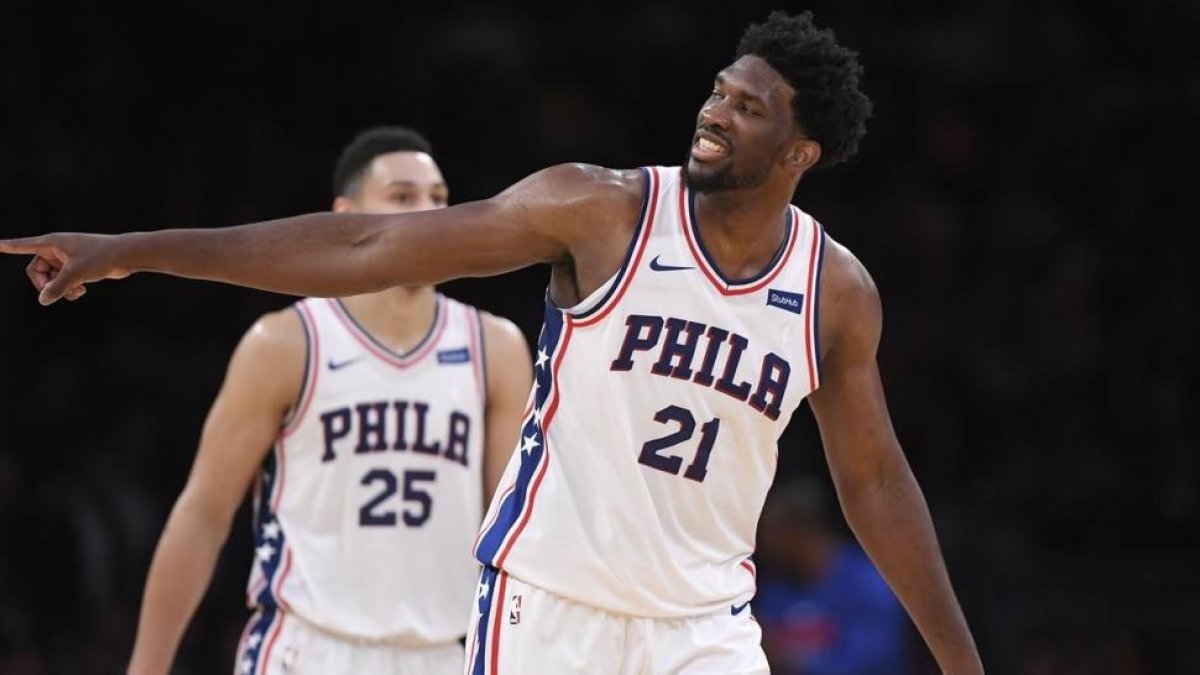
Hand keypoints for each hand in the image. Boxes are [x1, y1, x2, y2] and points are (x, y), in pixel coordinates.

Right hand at [0, 232, 131, 304]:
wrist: (126, 256)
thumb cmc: (101, 257)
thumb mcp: (75, 274)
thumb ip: (57, 288)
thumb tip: (43, 300)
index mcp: (52, 242)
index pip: (22, 245)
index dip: (7, 246)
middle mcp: (56, 249)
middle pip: (36, 272)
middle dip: (45, 285)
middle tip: (57, 292)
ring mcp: (66, 259)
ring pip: (51, 280)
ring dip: (60, 289)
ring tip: (76, 291)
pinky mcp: (76, 267)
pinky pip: (63, 282)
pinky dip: (69, 289)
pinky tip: (81, 291)